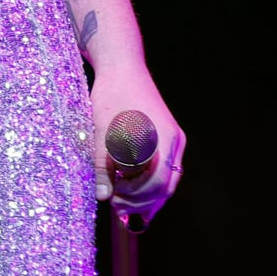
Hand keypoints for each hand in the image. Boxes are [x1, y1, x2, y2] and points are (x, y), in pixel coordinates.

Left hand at [88, 66, 184, 229]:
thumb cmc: (111, 97)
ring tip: (123, 200)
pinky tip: (134, 188)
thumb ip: (103, 167)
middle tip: (117, 206)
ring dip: (148, 194)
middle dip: (142, 200)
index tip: (113, 200)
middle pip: (166, 186)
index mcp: (160, 140)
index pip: (156, 183)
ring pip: (168, 179)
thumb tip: (103, 196)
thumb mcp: (101, 133)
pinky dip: (151, 182)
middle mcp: (174, 142)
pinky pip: (166, 168)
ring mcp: (175, 140)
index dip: (136, 197)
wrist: (122, 69)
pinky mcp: (170, 137)